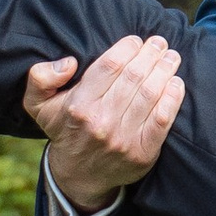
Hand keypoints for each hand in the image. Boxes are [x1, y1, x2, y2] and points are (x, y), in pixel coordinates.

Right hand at [22, 35, 186, 208]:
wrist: (79, 175)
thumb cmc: (64, 129)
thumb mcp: (38, 104)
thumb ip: (40, 78)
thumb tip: (69, 63)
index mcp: (79, 106)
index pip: (110, 66)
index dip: (127, 48)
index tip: (136, 40)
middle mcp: (102, 122)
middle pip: (134, 77)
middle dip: (150, 54)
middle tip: (159, 43)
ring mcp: (124, 139)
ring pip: (150, 94)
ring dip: (165, 70)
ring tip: (171, 57)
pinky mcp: (142, 153)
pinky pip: (162, 120)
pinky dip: (173, 98)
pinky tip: (176, 83)